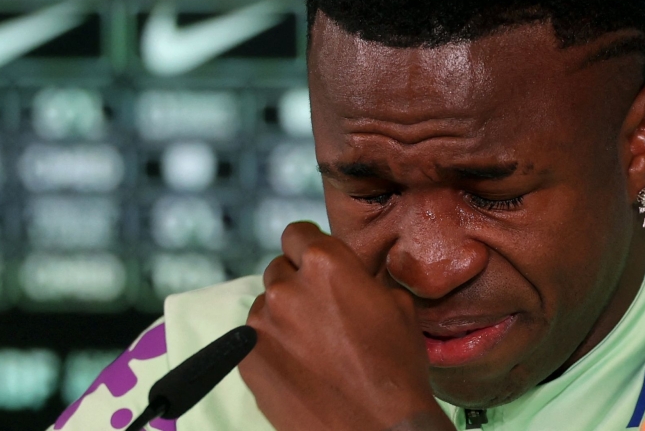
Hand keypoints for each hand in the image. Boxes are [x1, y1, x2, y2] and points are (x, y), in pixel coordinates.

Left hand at [239, 222, 454, 430]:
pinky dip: (271, 344)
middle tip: (321, 308)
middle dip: (298, 281)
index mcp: (326, 263)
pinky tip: (299, 363)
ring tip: (312, 342)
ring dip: (284, 313)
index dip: (310, 246)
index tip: (317, 262)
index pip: (297, 233)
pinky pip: (253, 338)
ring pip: (266, 303)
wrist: (375, 428)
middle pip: (280, 267)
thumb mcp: (398, 305)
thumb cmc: (395, 368)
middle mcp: (287, 287)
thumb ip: (364, 278)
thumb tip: (354, 274)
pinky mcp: (246, 358)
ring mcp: (262, 324)